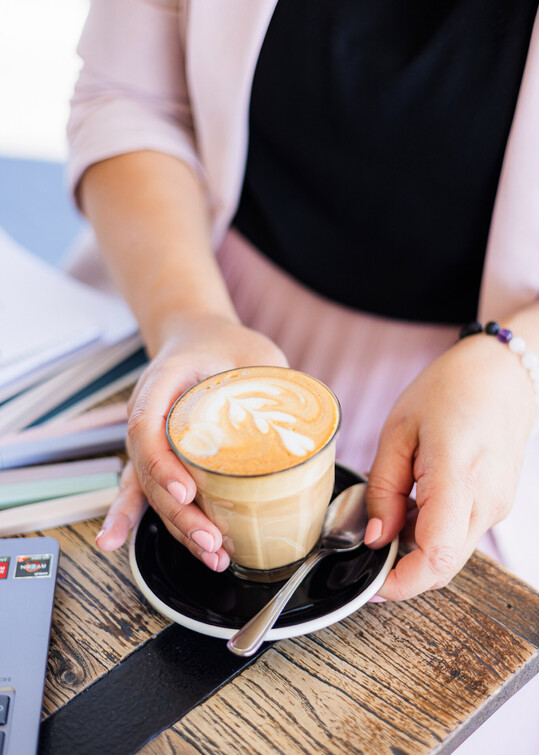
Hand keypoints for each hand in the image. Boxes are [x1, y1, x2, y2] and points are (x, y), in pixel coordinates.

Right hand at [96, 313, 287, 569]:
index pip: (149, 426)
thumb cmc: (226, 343)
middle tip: (211, 541)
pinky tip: (113, 543)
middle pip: (147, 470)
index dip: (163, 465)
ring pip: (145, 487)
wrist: (198, 336)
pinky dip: (131, 517)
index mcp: (164, 381)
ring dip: (173, 525)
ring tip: (208, 555)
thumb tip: (311, 433)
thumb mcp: (255, 354)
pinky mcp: (156, 453)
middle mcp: (147, 411)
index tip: (188, 493)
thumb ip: (275, 386)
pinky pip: (139, 487)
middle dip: (178, 512)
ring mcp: (148, 436)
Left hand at [365, 333, 534, 599]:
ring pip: (451, 554)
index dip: (400, 583)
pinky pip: (460, 535)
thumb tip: (375, 539)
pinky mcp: (497, 504)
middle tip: (369, 541)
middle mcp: (486, 502)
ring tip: (393, 506)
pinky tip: (415, 501)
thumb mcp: (398, 431)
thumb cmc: (449, 390)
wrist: (500, 374)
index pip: (436, 557)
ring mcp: (497, 506)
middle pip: (443, 566)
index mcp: (458, 478)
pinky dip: (432, 532)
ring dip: (416, 548)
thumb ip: (383, 490)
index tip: (370, 583)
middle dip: (401, 567)